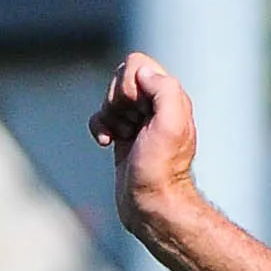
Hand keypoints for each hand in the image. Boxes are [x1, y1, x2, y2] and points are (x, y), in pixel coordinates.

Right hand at [91, 52, 199, 232]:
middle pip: (120, 78)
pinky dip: (99, 127)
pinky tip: (108, 143)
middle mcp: (156, 105)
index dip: (128, 84)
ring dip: (109, 116)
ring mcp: (139, 120)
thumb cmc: (161, 170)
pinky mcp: (124, 135)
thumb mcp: (171, 125)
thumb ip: (164, 90)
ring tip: (124, 137)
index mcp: (170, 97)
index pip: (136, 64)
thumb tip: (142, 73)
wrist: (152, 206)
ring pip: (109, 97)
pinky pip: (102, 116)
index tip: (139, 112)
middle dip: (116, 100)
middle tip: (132, 126)